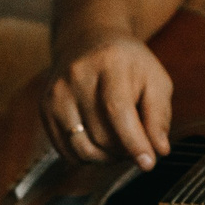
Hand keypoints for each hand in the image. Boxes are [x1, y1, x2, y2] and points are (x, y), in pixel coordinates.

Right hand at [41, 31, 173, 169]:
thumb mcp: (155, 80)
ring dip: (106, 158)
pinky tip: (99, 143)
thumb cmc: (127, 64)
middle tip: (137, 145)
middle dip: (124, 151)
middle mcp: (77, 76)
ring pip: (82, 148)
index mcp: (109, 63)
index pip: (118, 111)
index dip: (134, 142)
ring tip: (120, 146)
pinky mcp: (45, 109)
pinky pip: (66, 151)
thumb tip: (159, 149)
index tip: (148, 163)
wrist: (88, 42)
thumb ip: (159, 115)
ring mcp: (57, 93)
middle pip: (101, 136)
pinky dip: (86, 157)